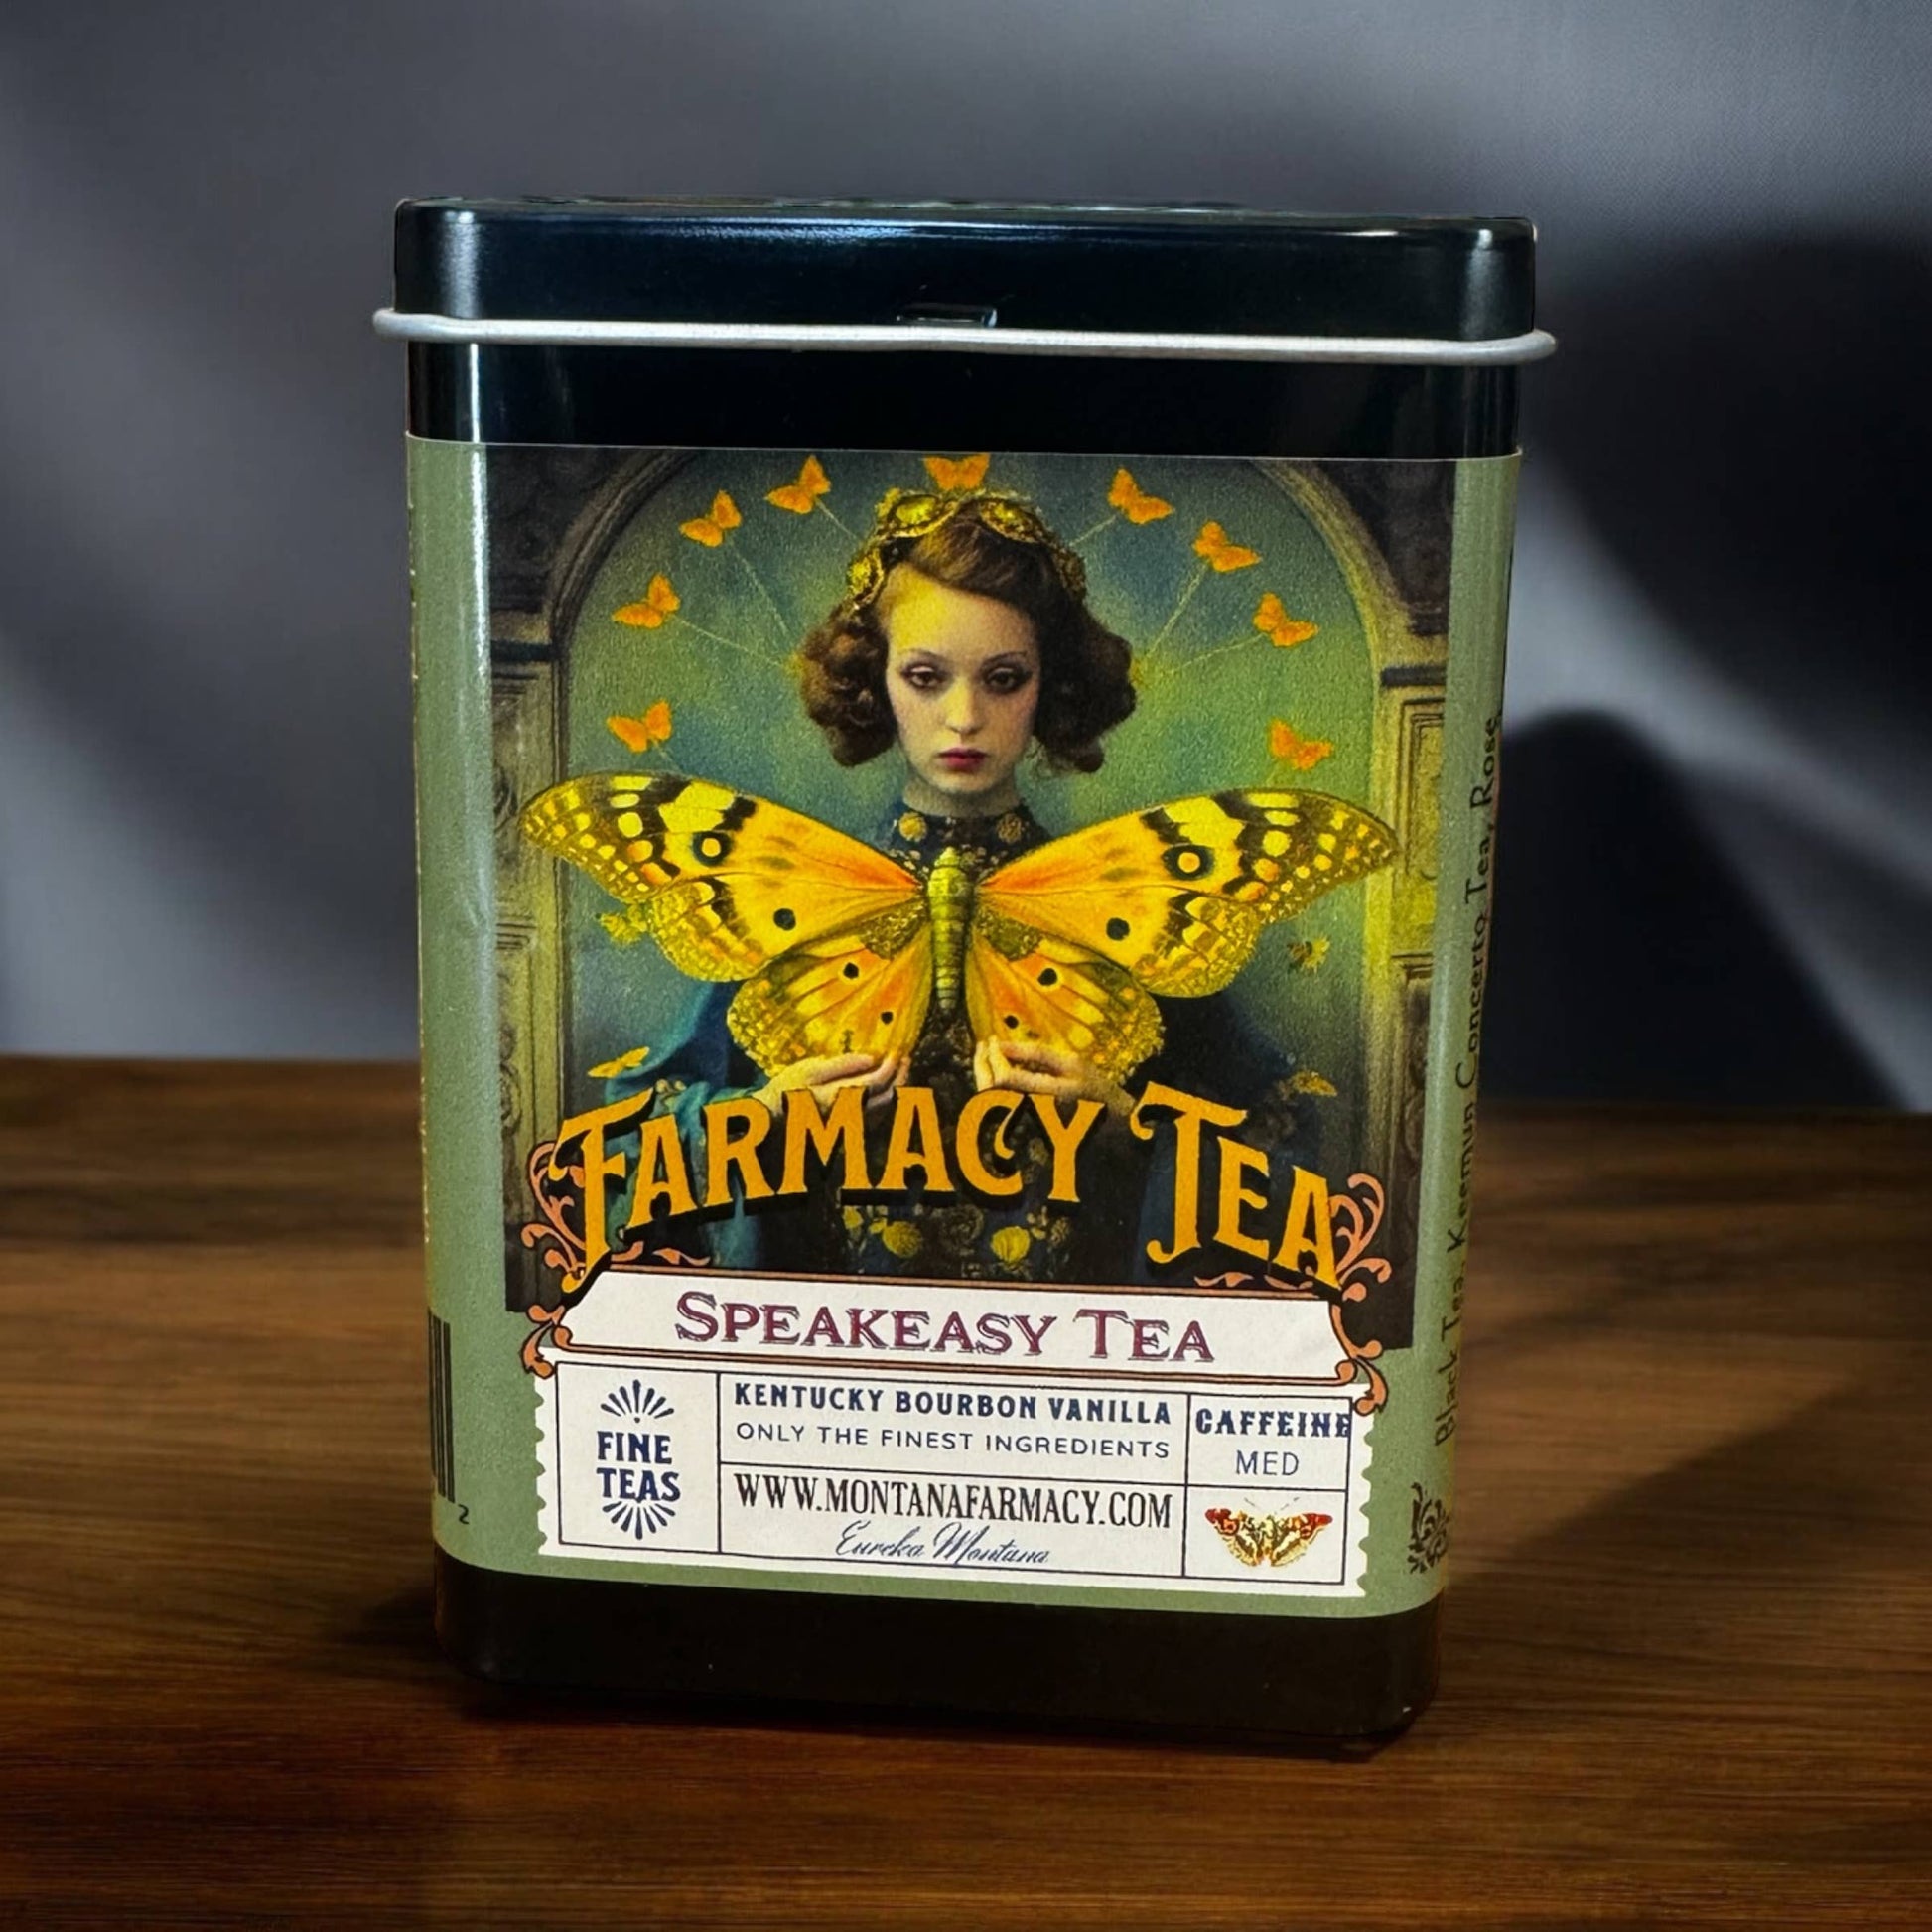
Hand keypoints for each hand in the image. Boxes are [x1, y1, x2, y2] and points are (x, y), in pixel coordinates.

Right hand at [753, 1052, 905, 1118]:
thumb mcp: (810, 1069)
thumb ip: (842, 1064)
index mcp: (840, 1096)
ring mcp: (851, 1125)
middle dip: (900, 1077)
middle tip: (905, 1059)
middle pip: (887, 1097)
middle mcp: (850, 1114)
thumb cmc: (788, 1089)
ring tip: (900, 1071)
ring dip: (897, 1089)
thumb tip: (871, 1058)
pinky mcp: (850, 1131)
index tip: (896, 1051)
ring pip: (885, 1109)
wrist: (774, 1118)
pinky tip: (887, 1091)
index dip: (890, 1066)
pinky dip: (887, 1102)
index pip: (876, 1081)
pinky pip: (878, 1118)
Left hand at [972, 1038, 1131, 1120]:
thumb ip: (1035, 1054)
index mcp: (1045, 1098)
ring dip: (983, 1075)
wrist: (1110, 1123)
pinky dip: (991, 1087)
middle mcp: (1030, 1115)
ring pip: (988, 1101)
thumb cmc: (1094, 1089)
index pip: (1004, 1078)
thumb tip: (1001, 1045)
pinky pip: (997, 1107)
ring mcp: (1024, 1124)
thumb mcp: (1071, 1064)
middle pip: (989, 1091)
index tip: (993, 1039)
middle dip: (981, 1064)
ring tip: (986, 1054)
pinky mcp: (1021, 1126)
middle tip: (984, 1044)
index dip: (993, 1057)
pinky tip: (997, 1071)